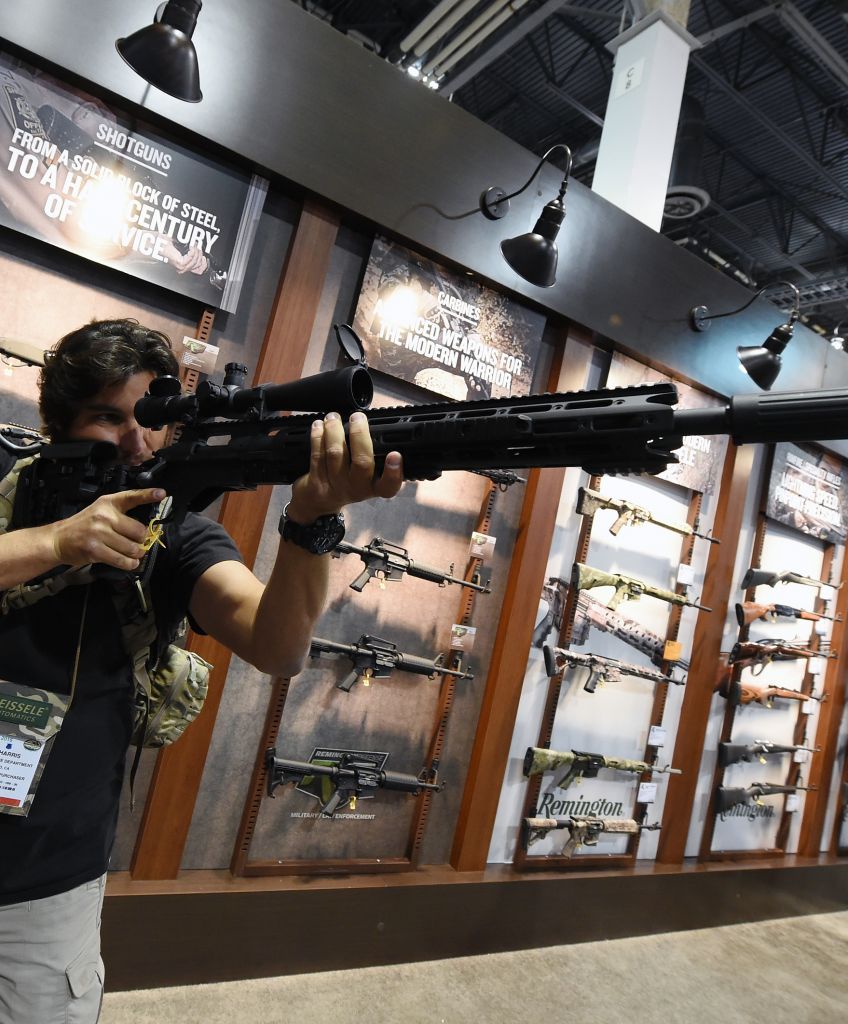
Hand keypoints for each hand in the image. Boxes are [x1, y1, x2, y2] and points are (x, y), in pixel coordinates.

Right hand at [49, 488, 165, 570]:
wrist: (58, 539)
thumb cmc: (84, 526)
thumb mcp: (101, 512)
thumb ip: (122, 516)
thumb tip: (147, 531)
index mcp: (108, 503)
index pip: (131, 496)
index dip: (148, 495)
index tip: (161, 494)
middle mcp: (105, 516)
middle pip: (139, 531)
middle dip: (142, 541)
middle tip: (138, 544)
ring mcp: (99, 533)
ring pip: (133, 548)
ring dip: (136, 554)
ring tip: (132, 554)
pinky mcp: (95, 550)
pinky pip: (122, 560)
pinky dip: (129, 564)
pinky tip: (128, 562)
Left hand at [159, 239, 208, 274]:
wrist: (158, 243)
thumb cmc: (165, 244)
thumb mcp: (180, 248)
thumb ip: (189, 252)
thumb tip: (198, 250)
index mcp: (183, 266)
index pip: (199, 270)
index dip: (204, 263)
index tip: (204, 256)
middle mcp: (183, 268)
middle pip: (199, 264)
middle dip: (200, 254)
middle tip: (197, 246)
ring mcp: (181, 267)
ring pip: (196, 261)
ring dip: (197, 252)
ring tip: (194, 245)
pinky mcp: (180, 263)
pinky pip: (191, 258)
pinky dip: (193, 251)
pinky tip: (191, 246)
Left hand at [287, 411, 402, 522]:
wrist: (319, 503)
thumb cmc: (347, 482)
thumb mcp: (365, 478)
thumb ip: (374, 458)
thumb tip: (377, 426)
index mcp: (374, 487)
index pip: (389, 485)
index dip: (394, 472)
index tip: (395, 454)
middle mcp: (357, 489)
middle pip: (362, 462)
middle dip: (359, 435)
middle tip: (357, 417)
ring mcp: (336, 486)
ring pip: (335, 454)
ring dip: (334, 430)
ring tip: (333, 417)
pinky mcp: (317, 483)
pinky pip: (317, 455)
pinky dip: (318, 437)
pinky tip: (319, 425)